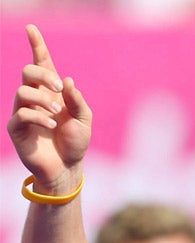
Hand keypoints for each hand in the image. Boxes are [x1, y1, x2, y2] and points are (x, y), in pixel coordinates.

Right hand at [7, 24, 91, 192]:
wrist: (68, 167)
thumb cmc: (75, 142)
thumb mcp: (84, 120)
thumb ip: (77, 100)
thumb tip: (67, 80)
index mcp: (51, 92)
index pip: (41, 64)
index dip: (36, 46)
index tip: (32, 29)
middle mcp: (35, 98)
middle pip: (28, 72)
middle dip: (44, 75)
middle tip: (60, 89)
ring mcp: (23, 111)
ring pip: (23, 91)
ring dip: (43, 99)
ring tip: (57, 113)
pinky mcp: (17, 128)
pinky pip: (22, 113)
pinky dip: (39, 116)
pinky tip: (51, 124)